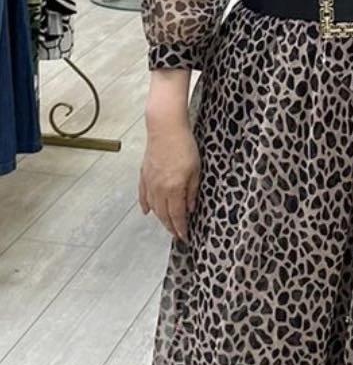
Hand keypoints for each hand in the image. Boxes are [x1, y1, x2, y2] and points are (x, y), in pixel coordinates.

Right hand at [139, 118, 200, 241]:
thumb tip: (190, 208)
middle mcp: (159, 188)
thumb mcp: (196, 170)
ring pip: (153, 206)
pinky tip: (147, 211)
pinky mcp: (144, 173)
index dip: (180, 228)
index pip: (176, 215)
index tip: (185, 237)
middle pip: (163, 214)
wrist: (165, 127)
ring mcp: (149, 181)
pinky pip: (143, 194)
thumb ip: (192, 191)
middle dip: (170, 227)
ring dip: (160, 218)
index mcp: (173, 189)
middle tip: (177, 235)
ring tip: (167, 225)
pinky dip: (145, 204)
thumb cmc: (184, 145)